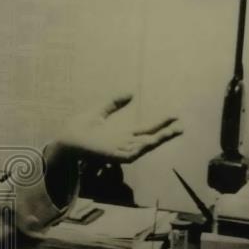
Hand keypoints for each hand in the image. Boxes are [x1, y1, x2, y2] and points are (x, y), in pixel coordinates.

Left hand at [56, 94, 182, 163]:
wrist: (65, 139)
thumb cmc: (79, 129)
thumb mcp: (99, 112)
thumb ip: (114, 103)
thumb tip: (131, 92)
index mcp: (122, 135)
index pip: (146, 129)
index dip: (160, 123)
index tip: (175, 116)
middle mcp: (124, 144)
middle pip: (150, 139)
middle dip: (166, 133)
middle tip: (182, 126)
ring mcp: (120, 151)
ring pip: (144, 146)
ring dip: (159, 139)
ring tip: (174, 131)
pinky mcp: (113, 156)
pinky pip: (131, 153)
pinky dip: (142, 147)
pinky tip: (152, 140)